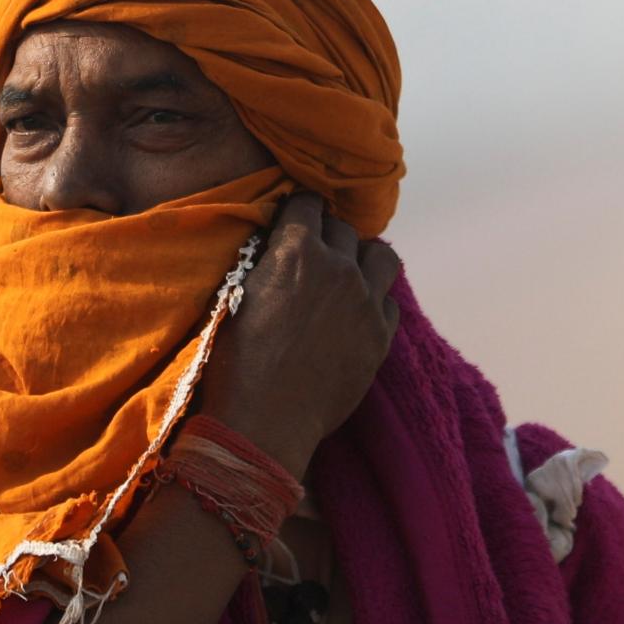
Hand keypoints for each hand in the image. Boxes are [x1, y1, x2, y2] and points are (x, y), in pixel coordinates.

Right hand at [193, 192, 401, 475]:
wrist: (264, 419)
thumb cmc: (234, 361)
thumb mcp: (235, 297)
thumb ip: (263, 264)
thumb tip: (274, 249)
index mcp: (296, 250)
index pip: (308, 203)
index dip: (298, 210)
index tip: (292, 221)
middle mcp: (339, 267)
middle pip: (344, 228)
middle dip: (327, 234)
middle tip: (312, 254)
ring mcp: (366, 302)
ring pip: (382, 256)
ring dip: (364, 258)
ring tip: (348, 274)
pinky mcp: (381, 337)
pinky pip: (390, 302)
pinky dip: (375, 300)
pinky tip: (356, 314)